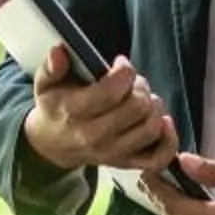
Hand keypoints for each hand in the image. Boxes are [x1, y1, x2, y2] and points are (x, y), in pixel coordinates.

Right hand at [21, 45, 179, 178]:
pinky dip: (169, 140)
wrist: (53, 145)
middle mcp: (95, 136)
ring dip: (154, 107)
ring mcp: (113, 153)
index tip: (120, 64)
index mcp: (75, 113)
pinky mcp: (127, 163)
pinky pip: (158, 158)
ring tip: (142, 98)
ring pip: (151, 128)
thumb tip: (59, 51)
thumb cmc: (56, 108)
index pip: (112, 91)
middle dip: (141, 87)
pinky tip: (163, 122)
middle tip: (133, 82)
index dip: (125, 72)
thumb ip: (51, 67)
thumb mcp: (46, 84)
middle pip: (137, 108)